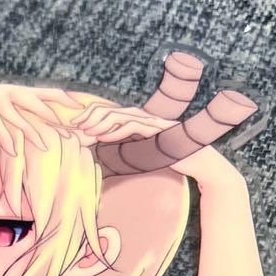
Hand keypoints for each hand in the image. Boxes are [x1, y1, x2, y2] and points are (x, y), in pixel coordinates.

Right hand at [0, 83, 85, 159]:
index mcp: (9, 92)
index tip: (78, 108)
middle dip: (52, 116)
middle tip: (69, 129)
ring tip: (46, 146)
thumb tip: (27, 131)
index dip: (59, 99)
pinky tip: (13, 151)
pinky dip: (6, 140)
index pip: (40, 93)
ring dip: (33, 133)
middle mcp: (3, 91)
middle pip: (34, 102)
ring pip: (18, 117)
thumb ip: (8, 118)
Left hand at [68, 101, 245, 189]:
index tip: (75, 127)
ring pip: (122, 115)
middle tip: (74, 125)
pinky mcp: (161, 130)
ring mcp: (154, 122)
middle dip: (92, 115)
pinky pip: (135, 126)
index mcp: (139, 123)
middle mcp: (146, 118)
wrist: (201, 166)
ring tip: (85, 129)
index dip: (93, 117)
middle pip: (114, 110)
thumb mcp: (139, 159)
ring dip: (101, 121)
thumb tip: (100, 161)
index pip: (112, 114)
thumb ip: (122, 156)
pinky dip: (117, 130)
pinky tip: (103, 136)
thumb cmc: (171, 163)